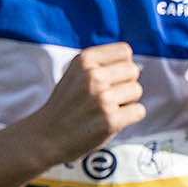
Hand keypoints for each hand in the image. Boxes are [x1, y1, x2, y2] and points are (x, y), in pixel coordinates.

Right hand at [28, 42, 143, 159]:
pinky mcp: (110, 119)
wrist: (47, 135)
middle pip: (133, 71)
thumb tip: (134, 64)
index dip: (121, 65)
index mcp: (84, 60)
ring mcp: (102, 98)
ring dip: (127, 100)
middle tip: (106, 96)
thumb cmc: (69, 103)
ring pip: (137, 90)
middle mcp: (92, 76)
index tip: (108, 78)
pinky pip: (139, 110)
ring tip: (106, 108)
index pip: (124, 51)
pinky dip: (130, 117)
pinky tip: (112, 119)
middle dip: (124, 83)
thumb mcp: (77, 73)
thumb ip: (102, 64)